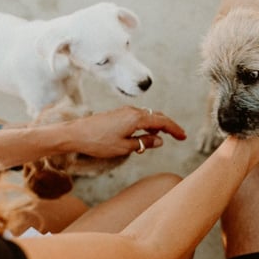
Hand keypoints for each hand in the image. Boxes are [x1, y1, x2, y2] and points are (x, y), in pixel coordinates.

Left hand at [65, 106, 185, 157]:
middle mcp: (133, 111)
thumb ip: (144, 143)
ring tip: (162, 138)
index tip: (183, 137)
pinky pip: (138, 117)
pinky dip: (147, 125)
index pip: (163, 123)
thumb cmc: (98, 142)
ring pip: (148, 116)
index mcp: (137, 119)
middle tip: (178, 136)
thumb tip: (159, 141)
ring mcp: (124, 111)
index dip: (175, 130)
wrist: (75, 134)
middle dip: (169, 126)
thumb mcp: (124, 147)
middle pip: (157, 116)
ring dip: (157, 125)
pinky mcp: (118, 114)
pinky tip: (145, 134)